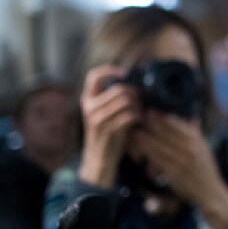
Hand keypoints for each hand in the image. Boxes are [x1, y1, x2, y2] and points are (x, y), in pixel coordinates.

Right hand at [78, 65, 141, 187]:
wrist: (98, 159)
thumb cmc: (105, 133)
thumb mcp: (101, 113)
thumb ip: (110, 98)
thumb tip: (132, 83)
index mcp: (87, 100)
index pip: (94, 76)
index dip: (110, 70)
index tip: (124, 73)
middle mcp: (90, 108)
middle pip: (119, 88)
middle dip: (134, 93)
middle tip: (139, 102)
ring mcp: (98, 119)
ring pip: (126, 100)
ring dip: (138, 104)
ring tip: (139, 111)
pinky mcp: (109, 130)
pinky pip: (130, 114)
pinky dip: (138, 115)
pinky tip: (138, 120)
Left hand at [130, 112, 227, 228]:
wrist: (211, 192)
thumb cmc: (206, 171)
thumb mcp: (205, 149)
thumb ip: (198, 134)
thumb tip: (194, 118)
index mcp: (198, 141)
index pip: (178, 125)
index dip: (164, 117)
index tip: (151, 110)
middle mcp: (191, 148)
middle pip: (168, 133)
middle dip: (153, 123)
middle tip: (140, 114)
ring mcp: (184, 160)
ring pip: (162, 144)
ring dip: (148, 136)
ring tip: (135, 128)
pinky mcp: (176, 172)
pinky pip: (160, 159)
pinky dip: (149, 151)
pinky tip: (140, 146)